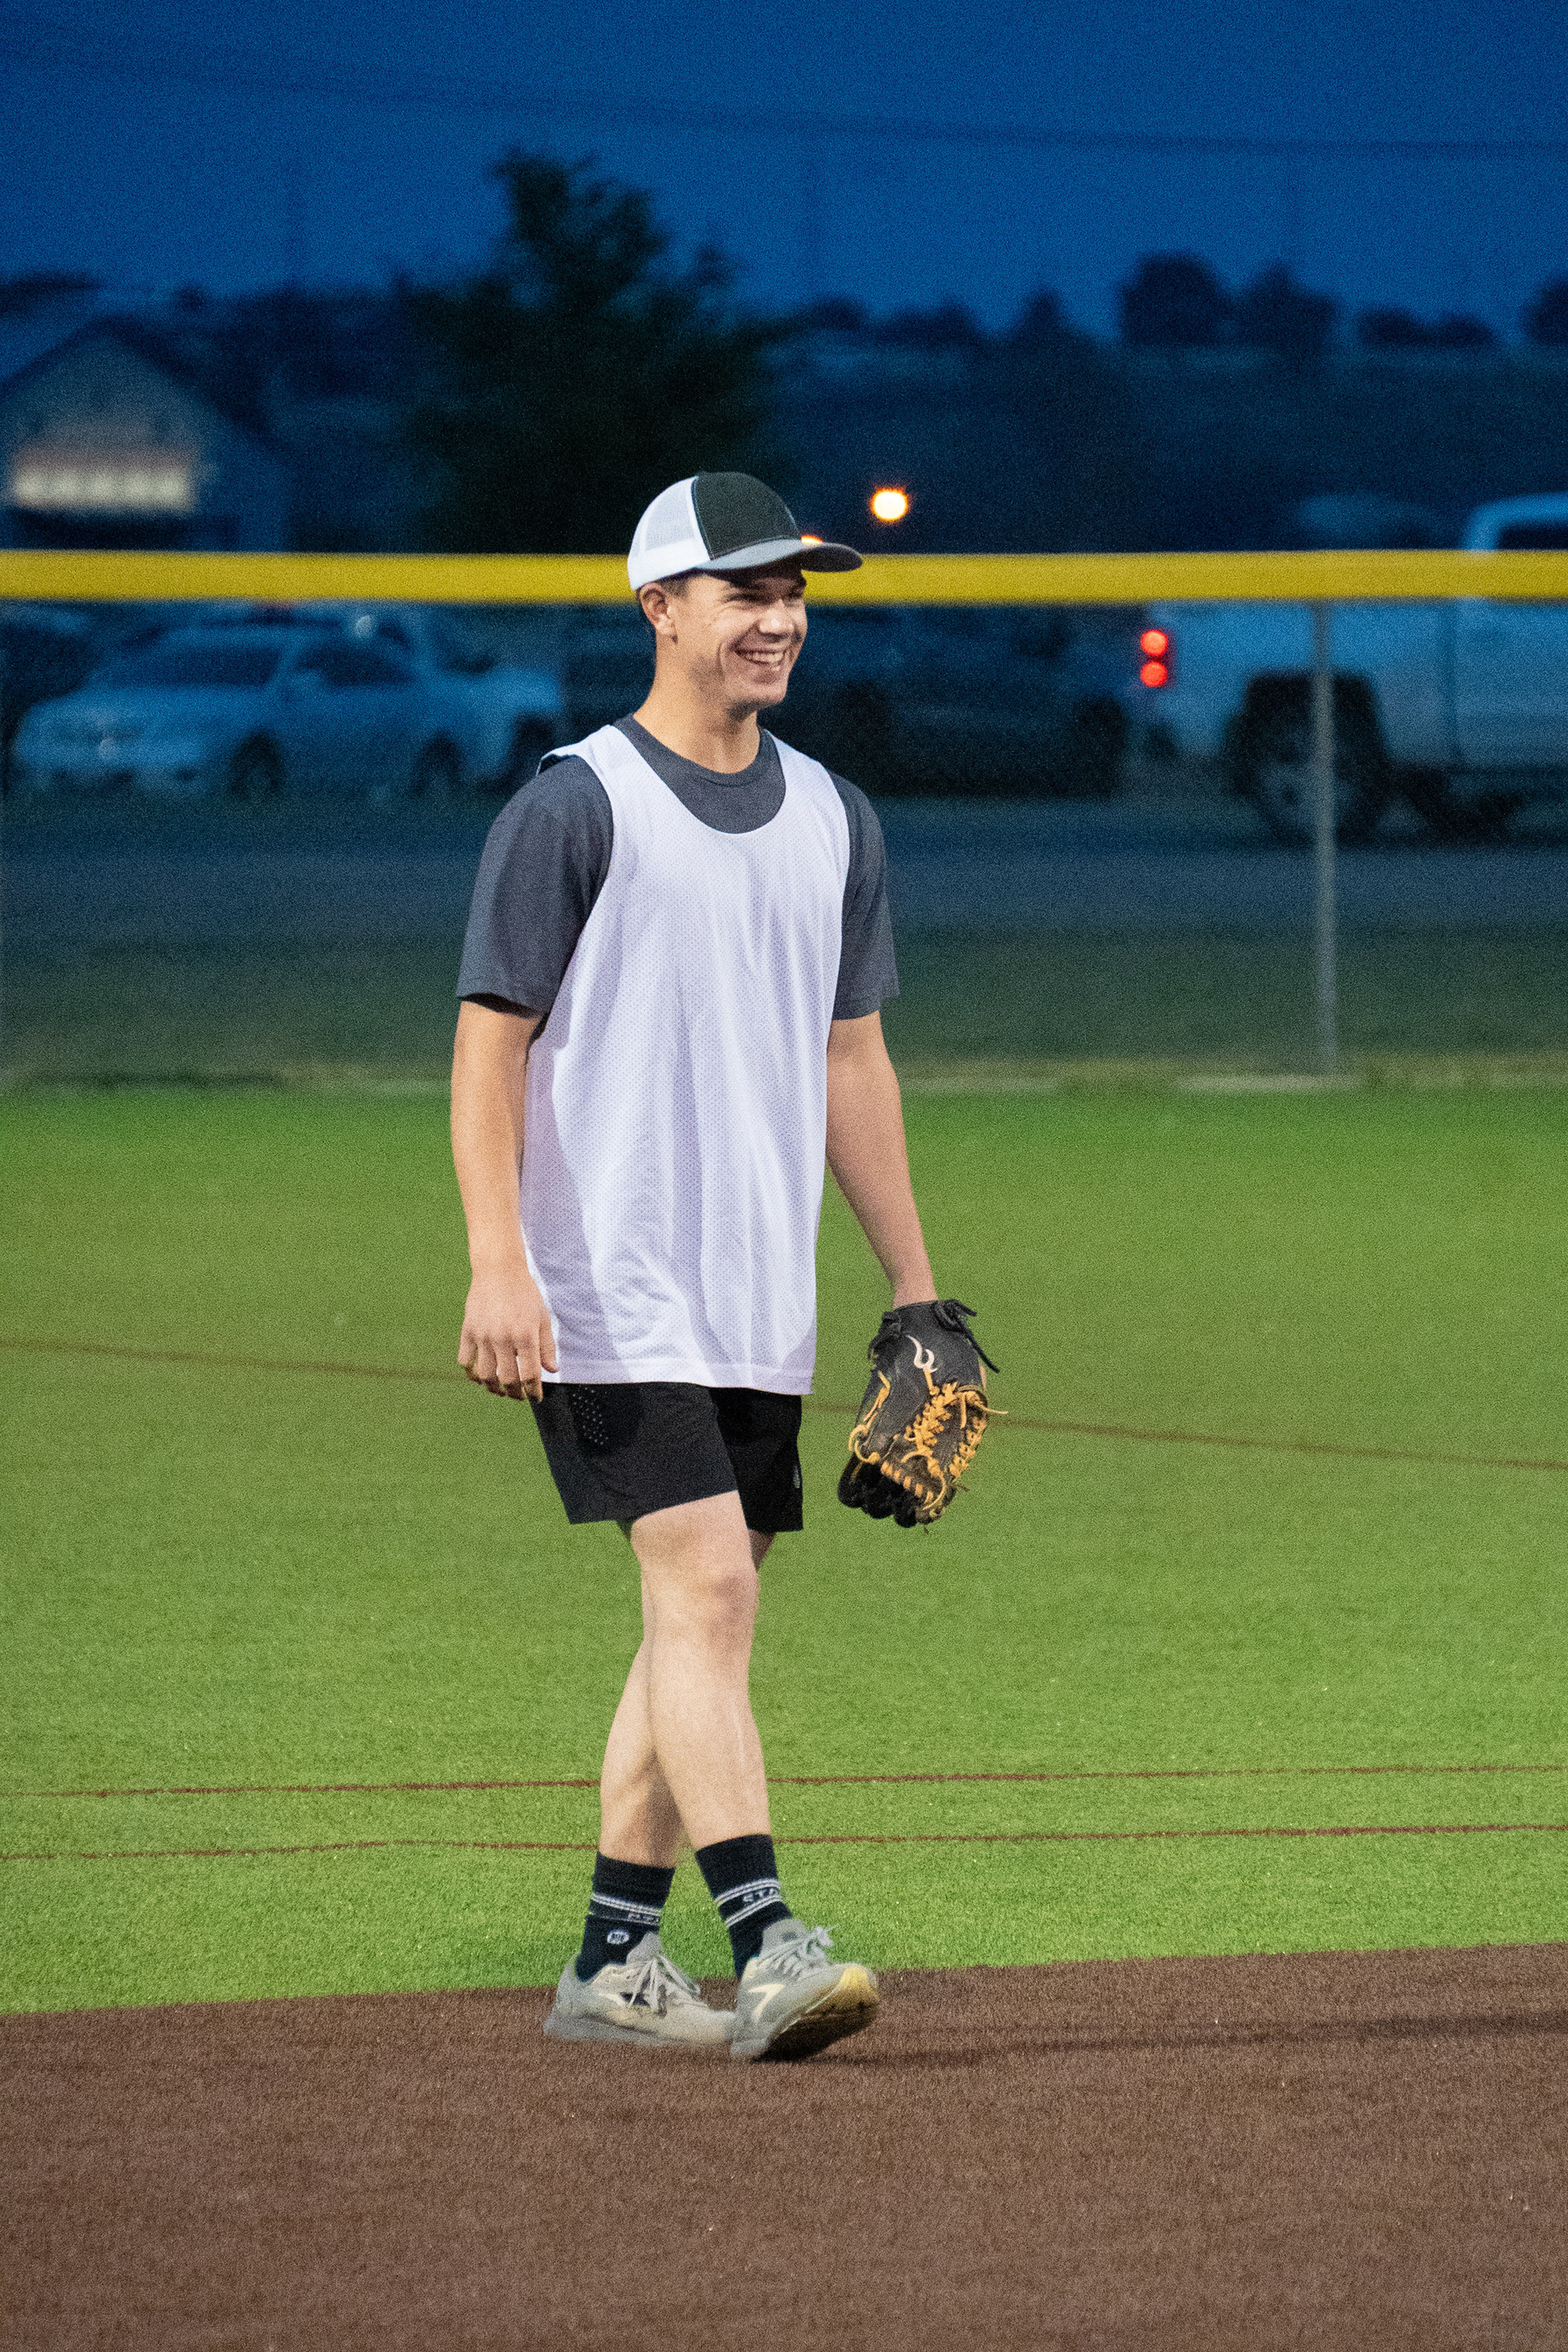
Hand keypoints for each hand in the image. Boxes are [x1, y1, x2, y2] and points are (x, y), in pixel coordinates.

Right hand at [458, 1261, 557, 1401]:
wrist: (499, 1271)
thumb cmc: (525, 1294)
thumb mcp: (542, 1318)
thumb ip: (547, 1346)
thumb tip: (551, 1370)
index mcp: (525, 1335)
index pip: (529, 1374)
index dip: (534, 1391)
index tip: (536, 1397)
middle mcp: (503, 1338)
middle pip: (507, 1379)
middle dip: (514, 1393)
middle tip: (518, 1396)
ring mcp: (483, 1335)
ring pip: (485, 1375)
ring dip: (493, 1388)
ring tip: (500, 1390)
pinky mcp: (468, 1330)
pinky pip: (465, 1361)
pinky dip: (472, 1374)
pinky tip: (481, 1377)